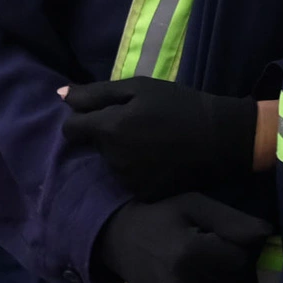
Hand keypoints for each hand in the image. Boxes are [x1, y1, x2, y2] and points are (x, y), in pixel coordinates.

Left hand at [62, 78, 259, 199]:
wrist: (222, 138)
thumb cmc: (180, 105)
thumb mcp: (140, 88)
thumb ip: (96, 93)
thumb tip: (60, 96)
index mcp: (108, 129)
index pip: (71, 130)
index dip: (84, 121)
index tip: (105, 116)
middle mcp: (112, 159)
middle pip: (94, 147)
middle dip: (108, 136)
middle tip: (140, 126)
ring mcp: (128, 181)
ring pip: (111, 165)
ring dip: (123, 154)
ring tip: (152, 144)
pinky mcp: (144, 195)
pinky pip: (129, 181)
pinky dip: (139, 172)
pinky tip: (159, 162)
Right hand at [94, 193, 270, 282]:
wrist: (119, 241)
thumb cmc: (162, 216)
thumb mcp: (196, 205)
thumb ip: (233, 221)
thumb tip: (268, 234)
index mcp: (190, 253)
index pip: (242, 260)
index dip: (236, 248)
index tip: (218, 239)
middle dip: (232, 269)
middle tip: (210, 253)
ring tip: (203, 269)